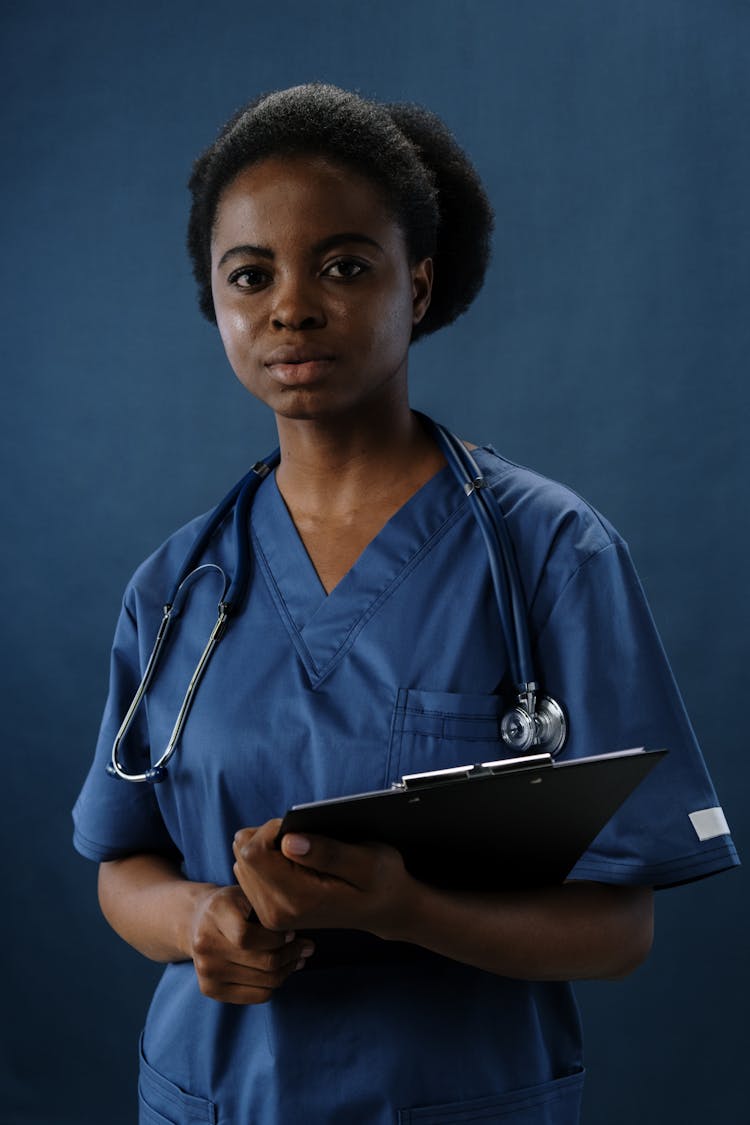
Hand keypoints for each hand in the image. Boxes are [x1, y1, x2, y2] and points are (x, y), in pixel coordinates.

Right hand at [188, 883, 314, 1003]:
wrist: (195, 922)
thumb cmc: (231, 905)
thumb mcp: (245, 893)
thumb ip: (268, 908)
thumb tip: (301, 925)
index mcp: (215, 914)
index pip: (247, 936)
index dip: (276, 938)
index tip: (291, 932)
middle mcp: (206, 946)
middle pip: (262, 962)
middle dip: (292, 955)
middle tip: (306, 947)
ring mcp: (206, 971)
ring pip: (264, 982)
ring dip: (287, 970)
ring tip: (298, 958)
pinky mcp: (211, 990)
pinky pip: (257, 996)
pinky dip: (275, 984)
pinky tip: (281, 970)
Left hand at [232, 820, 415, 937]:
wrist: (383, 910)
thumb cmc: (380, 881)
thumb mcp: (368, 862)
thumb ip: (327, 853)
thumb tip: (287, 842)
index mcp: (298, 900)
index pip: (254, 852)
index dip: (271, 830)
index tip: (300, 828)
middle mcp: (276, 912)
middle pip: (243, 854)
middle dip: (268, 836)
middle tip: (305, 839)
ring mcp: (270, 914)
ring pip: (242, 861)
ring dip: (268, 847)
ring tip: (303, 852)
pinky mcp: (268, 910)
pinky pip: (248, 871)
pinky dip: (267, 858)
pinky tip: (294, 862)